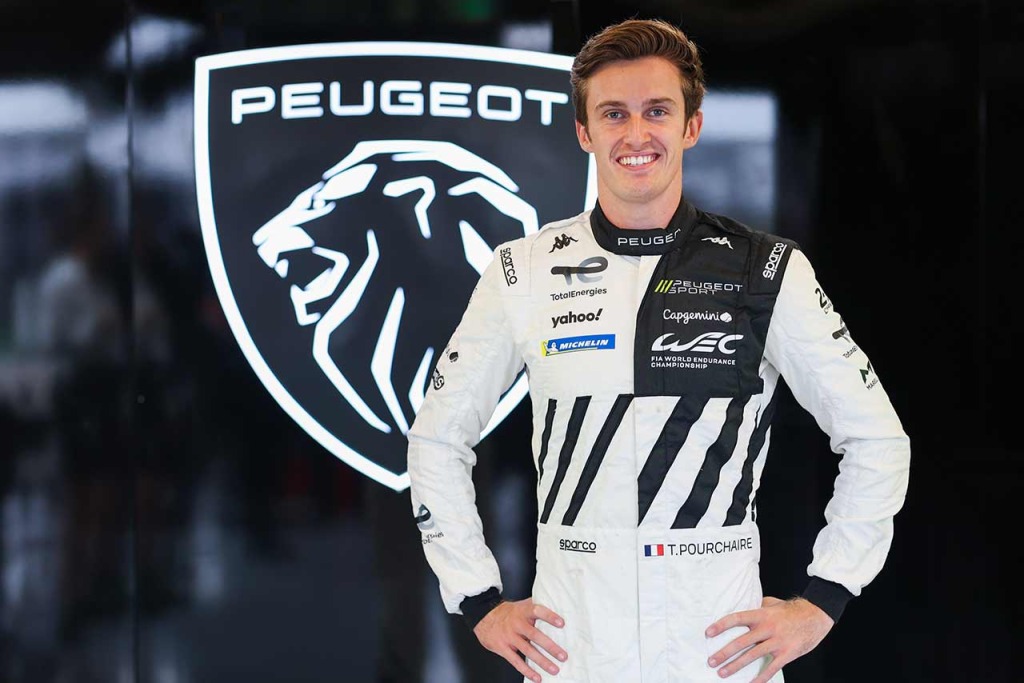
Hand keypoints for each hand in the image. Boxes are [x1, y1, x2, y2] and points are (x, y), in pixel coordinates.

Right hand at [473, 598, 567, 682]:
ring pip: (528, 650)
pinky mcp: (503, 648)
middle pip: (535, 635)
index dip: (549, 616)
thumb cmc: (507, 612)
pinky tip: (537, 678)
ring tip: (554, 669)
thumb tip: (556, 602)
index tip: (561, 623)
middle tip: (563, 656)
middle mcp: (517, 624)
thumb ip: (535, 605)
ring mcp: (509, 637)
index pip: (537, 611)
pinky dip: (527, 671)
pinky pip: (516, 661)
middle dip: (550, 647)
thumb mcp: (520, 605)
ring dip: (542, 661)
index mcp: (523, 611)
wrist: (483, 615)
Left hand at [705, 596, 833, 681]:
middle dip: (724, 653)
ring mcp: (777, 642)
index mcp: (761, 614)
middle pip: (741, 642)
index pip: (736, 619)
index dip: (721, 625)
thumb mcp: (771, 603)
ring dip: (735, 666)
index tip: (708, 633)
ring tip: (722, 673)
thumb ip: (757, 607)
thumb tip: (742, 605)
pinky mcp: (787, 654)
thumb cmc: (791, 609)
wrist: (816, 615)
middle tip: (711, 661)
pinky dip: (760, 678)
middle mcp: (767, 628)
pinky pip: (771, 668)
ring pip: (752, 656)